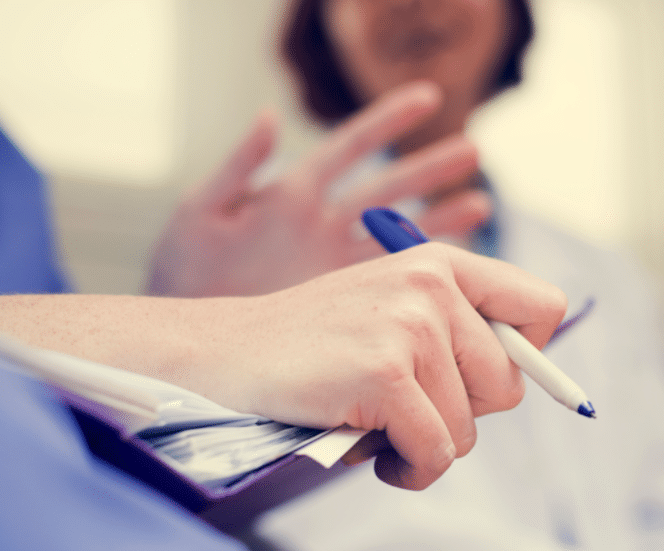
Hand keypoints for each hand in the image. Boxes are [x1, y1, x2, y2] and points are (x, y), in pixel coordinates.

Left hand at [148, 80, 490, 297]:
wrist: (187, 339)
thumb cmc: (183, 272)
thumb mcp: (201, 216)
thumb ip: (239, 168)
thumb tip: (267, 118)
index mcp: (293, 194)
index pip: (349, 149)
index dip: (387, 122)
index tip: (426, 98)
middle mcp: (324, 225)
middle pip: (387, 189)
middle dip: (429, 169)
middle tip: (471, 152)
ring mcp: (337, 265)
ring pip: (399, 237)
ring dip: (438, 220)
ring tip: (479, 205)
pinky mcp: (344, 304)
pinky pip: (392, 286)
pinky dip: (423, 276)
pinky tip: (455, 271)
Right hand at [185, 243, 566, 489]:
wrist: (224, 353)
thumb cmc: (315, 345)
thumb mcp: (393, 310)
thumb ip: (458, 328)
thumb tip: (533, 376)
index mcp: (442, 263)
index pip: (544, 307)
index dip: (527, 355)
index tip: (481, 377)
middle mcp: (433, 285)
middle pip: (509, 385)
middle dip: (463, 414)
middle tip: (406, 404)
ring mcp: (410, 326)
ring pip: (468, 429)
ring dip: (426, 446)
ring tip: (377, 423)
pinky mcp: (384, 372)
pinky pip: (434, 453)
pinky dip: (409, 470)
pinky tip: (372, 454)